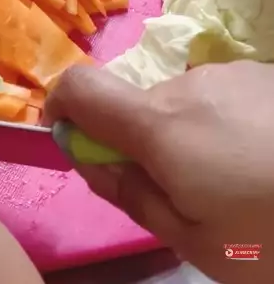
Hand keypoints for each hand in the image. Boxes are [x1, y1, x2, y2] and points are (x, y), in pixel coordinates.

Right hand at [45, 61, 273, 283]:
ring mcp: (238, 74)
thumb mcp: (193, 238)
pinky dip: (223, 125)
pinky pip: (222, 97)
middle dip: (141, 142)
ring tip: (238, 181)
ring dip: (186, 134)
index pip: (80, 86)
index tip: (73, 140)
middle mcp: (192, 84)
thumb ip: (128, 193)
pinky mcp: (270, 76)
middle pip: (136, 103)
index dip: (61, 107)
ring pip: (182, 101)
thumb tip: (87, 159)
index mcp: (161, 125)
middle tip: (182, 193)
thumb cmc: (273, 237)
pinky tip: (266, 161)